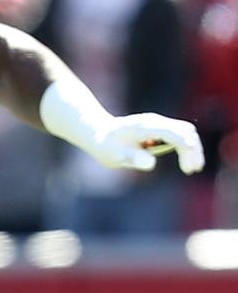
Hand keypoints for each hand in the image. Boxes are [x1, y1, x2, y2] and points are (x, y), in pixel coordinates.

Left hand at [88, 114, 204, 174]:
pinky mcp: (159, 128)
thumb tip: (151, 163)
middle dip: (194, 150)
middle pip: (186, 131)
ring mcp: (158, 123)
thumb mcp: (115, 155)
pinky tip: (186, 160)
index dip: (186, 151)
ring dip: (193, 149)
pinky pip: (180, 134)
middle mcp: (155, 121)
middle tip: (192, 170)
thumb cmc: (106, 145)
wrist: (98, 132)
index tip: (188, 169)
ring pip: (186, 131)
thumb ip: (133, 158)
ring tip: (191, 168)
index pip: (175, 135)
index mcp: (145, 127)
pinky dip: (187, 146)